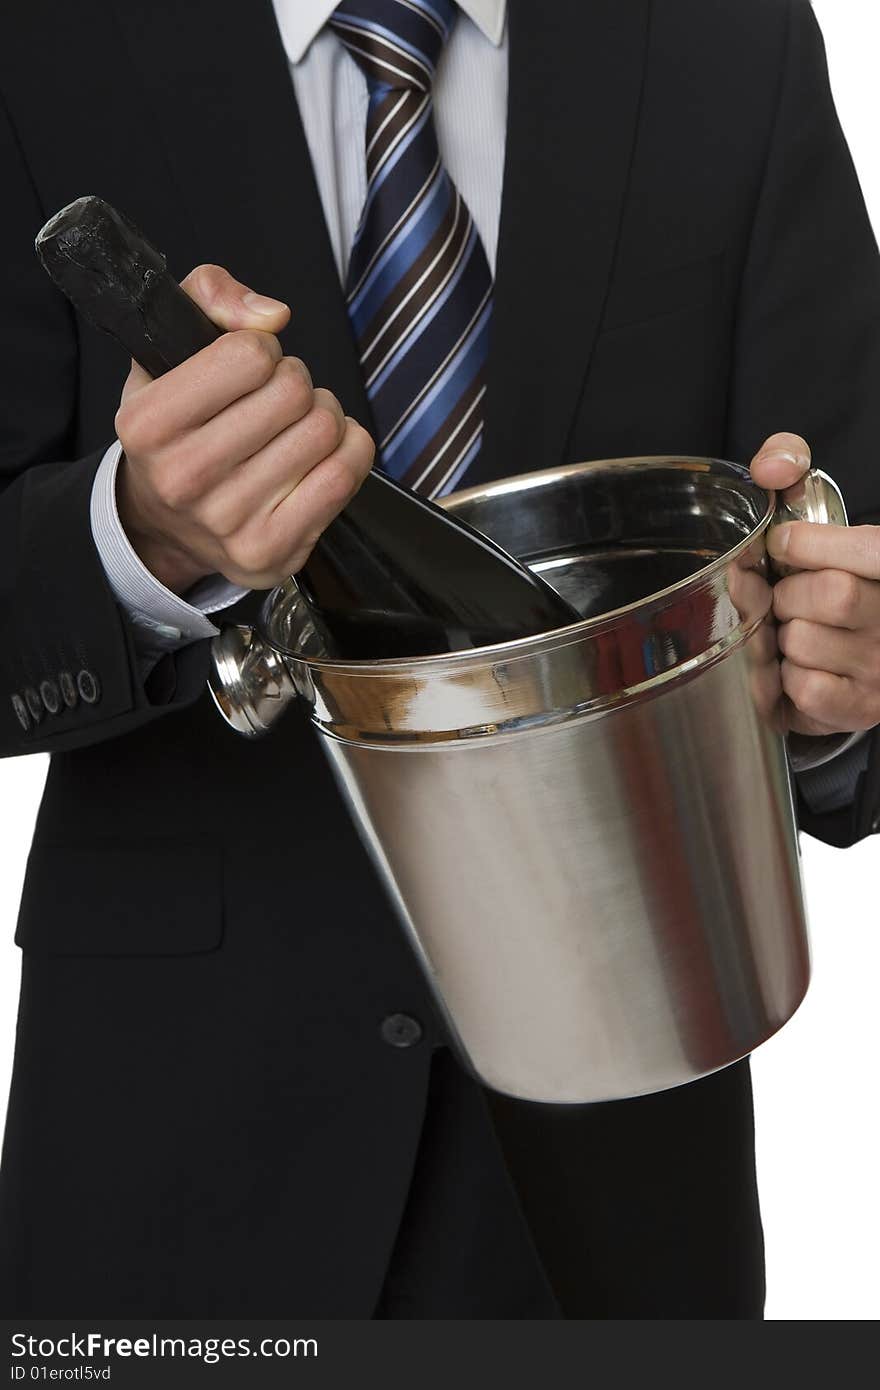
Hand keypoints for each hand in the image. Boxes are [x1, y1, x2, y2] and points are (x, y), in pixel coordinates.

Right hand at [114, 264, 374, 593]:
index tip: (251, 365)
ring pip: (325, 431)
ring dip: (323, 415)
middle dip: (296, 381)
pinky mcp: (271, 552)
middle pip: (293, 393)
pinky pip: (344, 476)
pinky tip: (325, 452)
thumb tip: (272, 316)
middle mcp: (182, 479)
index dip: (262, 348)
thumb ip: (211, 295)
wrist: (168, 525)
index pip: (249, 356)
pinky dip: (350, 450)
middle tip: (281, 398)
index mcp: (147, 424)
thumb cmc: (180, 426)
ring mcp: (228, 524)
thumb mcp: (167, 348)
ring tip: (298, 426)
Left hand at [751, 432, 879, 735]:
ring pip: (804, 642)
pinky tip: (798, 665)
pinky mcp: (859, 707)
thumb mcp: (823, 512)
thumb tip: (770, 466)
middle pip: (829, 596)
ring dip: (783, 635)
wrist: (866, 649)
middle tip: (790, 597)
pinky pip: (802, 687)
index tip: (784, 547)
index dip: (809, 546)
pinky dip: (785, 676)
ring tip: (797, 631)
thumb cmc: (834, 571)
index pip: (864, 550)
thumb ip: (793, 465)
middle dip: (790, 592)